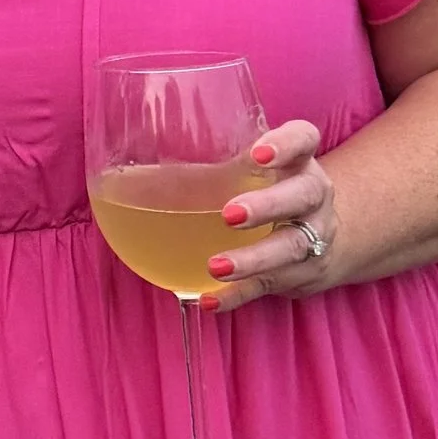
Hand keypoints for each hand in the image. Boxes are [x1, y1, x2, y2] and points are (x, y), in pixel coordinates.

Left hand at [204, 121, 335, 308]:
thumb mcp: (248, 167)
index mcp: (297, 160)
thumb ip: (205, 163)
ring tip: (216, 266)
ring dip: (253, 258)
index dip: (286, 144)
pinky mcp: (299, 273)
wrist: (320, 232)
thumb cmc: (265, 188)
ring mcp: (313, 236)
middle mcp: (312, 195)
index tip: (257, 154)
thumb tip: (117, 175)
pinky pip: (268, 287)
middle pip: (303, 195)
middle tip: (230, 214)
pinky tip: (207, 300)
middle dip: (268, 205)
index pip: (304, 139)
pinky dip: (238, 296)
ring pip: (291, 247)